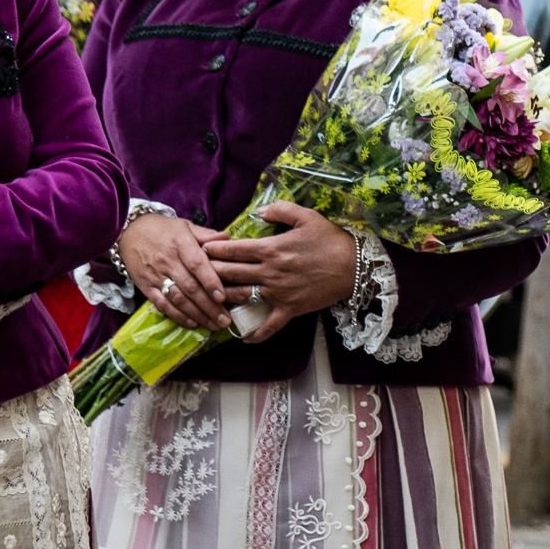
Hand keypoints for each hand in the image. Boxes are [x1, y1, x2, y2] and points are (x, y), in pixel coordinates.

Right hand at [119, 213, 233, 331]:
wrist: (128, 232)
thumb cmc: (162, 229)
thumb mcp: (184, 225)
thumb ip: (206, 235)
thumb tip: (228, 239)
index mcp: (180, 243)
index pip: (197, 264)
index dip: (210, 281)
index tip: (222, 297)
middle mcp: (168, 261)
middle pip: (190, 287)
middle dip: (209, 306)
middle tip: (225, 320)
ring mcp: (156, 276)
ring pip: (178, 299)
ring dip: (197, 314)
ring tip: (214, 325)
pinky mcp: (146, 287)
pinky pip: (162, 304)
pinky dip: (178, 315)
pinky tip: (192, 323)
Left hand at [204, 202, 357, 342]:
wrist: (354, 267)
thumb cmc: (330, 239)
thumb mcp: (307, 216)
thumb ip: (280, 210)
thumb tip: (259, 211)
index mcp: (270, 248)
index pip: (233, 249)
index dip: (214, 249)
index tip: (200, 250)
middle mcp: (269, 272)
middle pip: (231, 273)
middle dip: (211, 272)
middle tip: (196, 273)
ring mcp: (278, 293)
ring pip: (242, 296)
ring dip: (224, 298)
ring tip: (209, 298)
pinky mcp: (289, 309)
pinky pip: (269, 325)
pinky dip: (256, 334)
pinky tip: (244, 338)